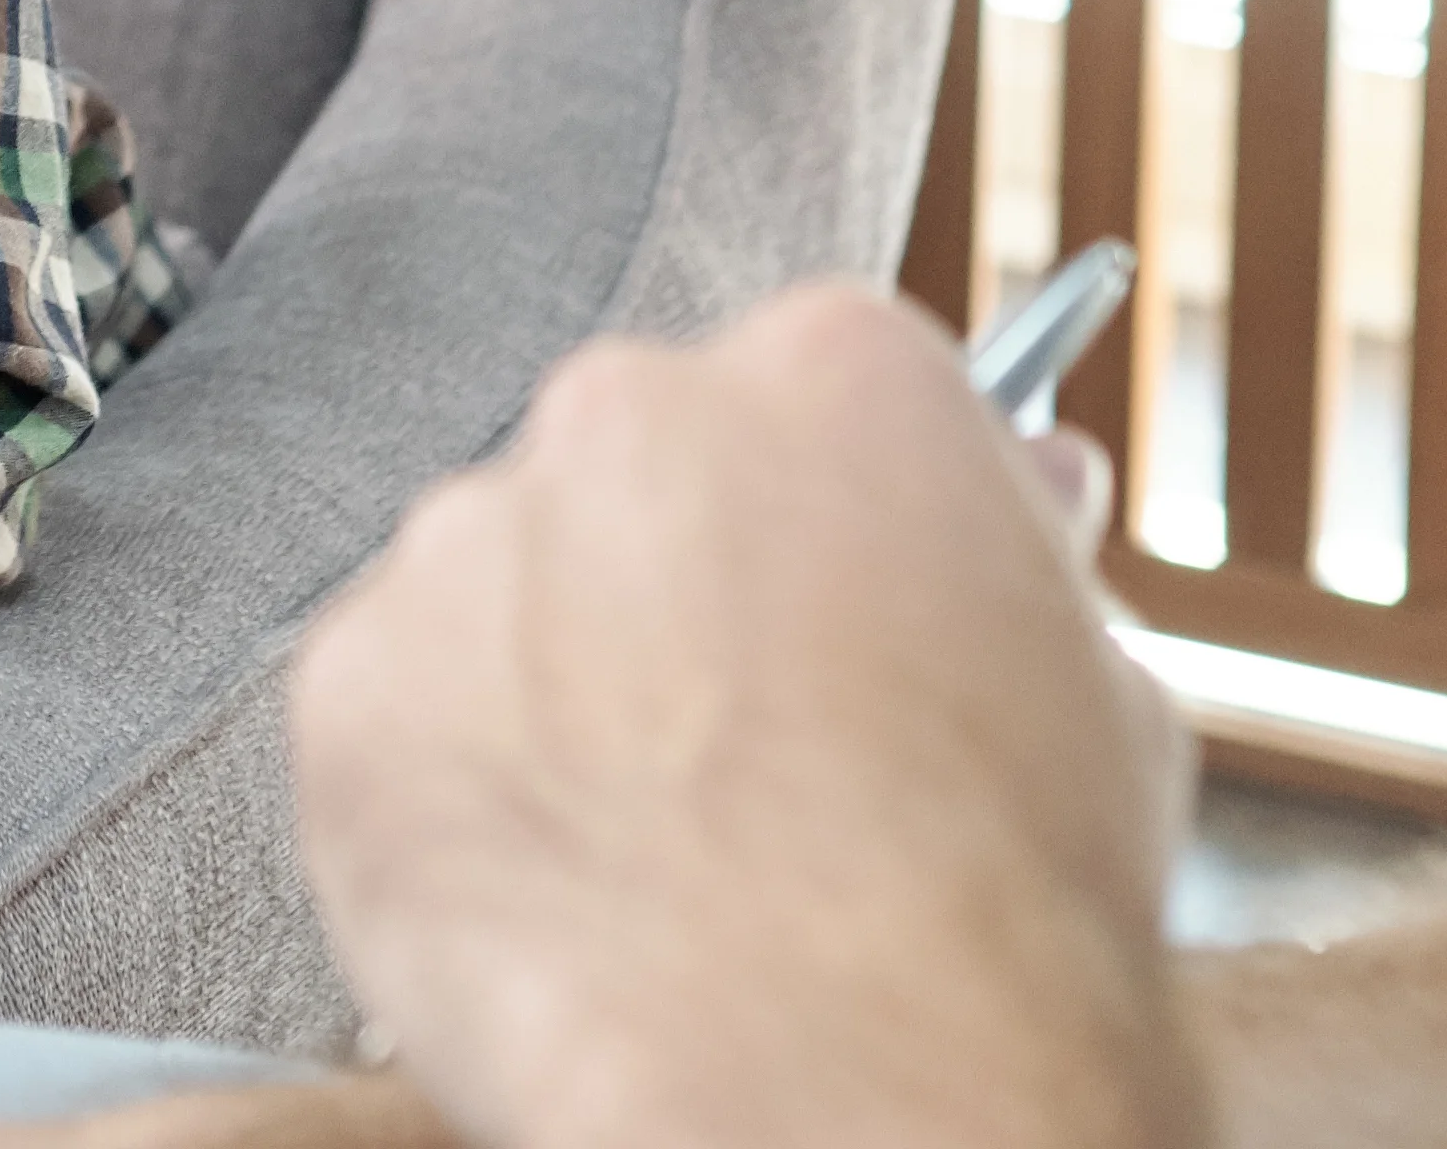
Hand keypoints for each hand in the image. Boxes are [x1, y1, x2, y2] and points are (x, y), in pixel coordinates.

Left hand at [288, 285, 1197, 1148]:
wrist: (848, 1088)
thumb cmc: (999, 918)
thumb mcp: (1099, 690)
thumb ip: (1018, 555)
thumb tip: (1027, 485)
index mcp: (830, 370)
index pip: (809, 398)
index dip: (837, 532)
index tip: (842, 623)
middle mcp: (627, 410)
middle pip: (640, 477)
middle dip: (681, 596)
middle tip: (746, 756)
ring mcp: (466, 537)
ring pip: (502, 591)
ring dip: (554, 689)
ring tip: (654, 851)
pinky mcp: (347, 677)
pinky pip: (393, 714)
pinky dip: (451, 797)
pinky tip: (553, 893)